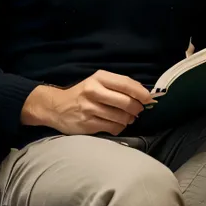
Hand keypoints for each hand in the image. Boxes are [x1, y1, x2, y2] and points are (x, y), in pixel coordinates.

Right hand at [21, 70, 155, 135]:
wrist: (56, 107)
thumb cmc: (83, 93)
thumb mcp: (97, 82)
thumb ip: (118, 86)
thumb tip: (143, 95)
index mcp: (98, 78)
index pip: (125, 84)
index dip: (141, 92)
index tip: (149, 99)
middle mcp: (93, 91)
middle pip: (125, 102)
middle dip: (137, 108)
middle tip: (138, 111)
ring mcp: (89, 108)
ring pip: (121, 117)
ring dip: (129, 119)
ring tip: (128, 118)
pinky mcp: (87, 124)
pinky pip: (112, 128)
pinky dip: (119, 127)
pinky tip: (117, 124)